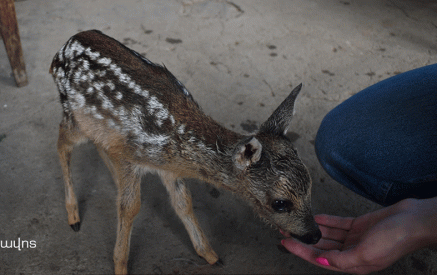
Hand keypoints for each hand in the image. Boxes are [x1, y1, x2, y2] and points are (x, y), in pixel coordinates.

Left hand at [281, 198, 436, 273]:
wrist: (414, 221)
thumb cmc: (395, 239)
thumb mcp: (366, 253)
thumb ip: (341, 259)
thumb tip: (319, 261)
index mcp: (353, 264)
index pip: (319, 258)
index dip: (301, 251)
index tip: (285, 242)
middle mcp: (351, 252)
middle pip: (321, 247)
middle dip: (303, 240)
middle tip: (286, 231)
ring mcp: (355, 238)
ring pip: (328, 235)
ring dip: (313, 230)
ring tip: (297, 223)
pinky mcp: (358, 225)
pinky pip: (337, 224)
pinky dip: (326, 221)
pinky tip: (315, 218)